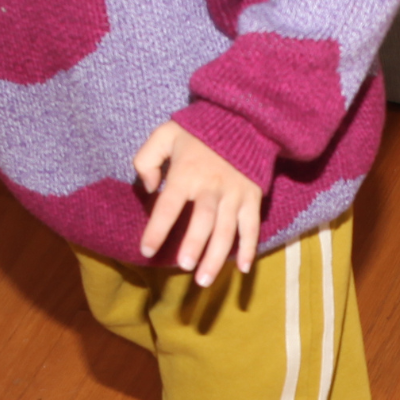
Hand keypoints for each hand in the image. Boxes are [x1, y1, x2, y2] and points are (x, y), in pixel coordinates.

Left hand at [133, 121, 260, 285]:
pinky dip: (249, 248)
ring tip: (205, 280)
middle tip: (185, 266)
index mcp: (186, 173)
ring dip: (217, 256)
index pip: (168, 206)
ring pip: (227, 230)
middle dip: (194, 245)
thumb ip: (146, 158)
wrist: (242, 119)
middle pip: (203, 221)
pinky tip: (243, 269)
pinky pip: (252, 227)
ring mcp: (235, 194)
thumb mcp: (164, 134)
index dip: (157, 230)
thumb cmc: (198, 131)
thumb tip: (148, 188)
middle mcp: (212, 187)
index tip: (147, 250)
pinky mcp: (252, 197)